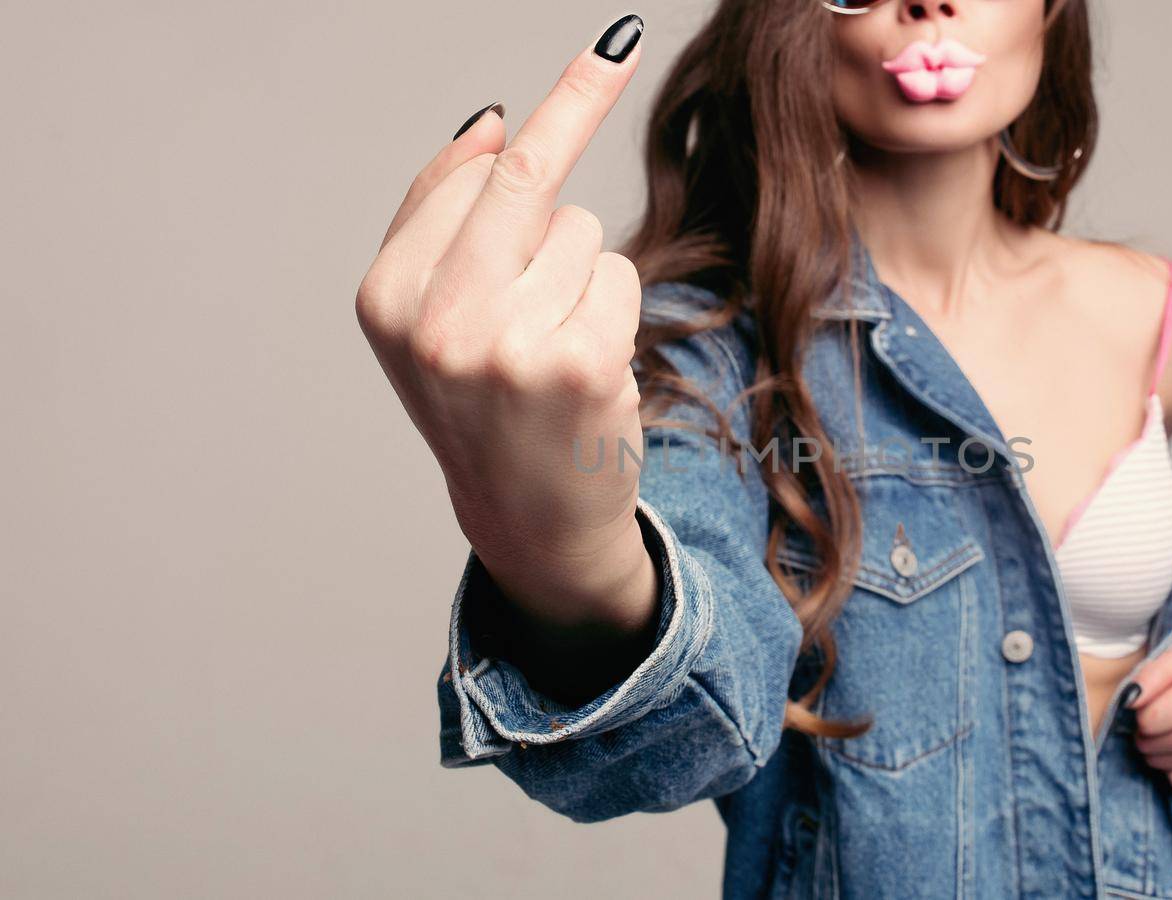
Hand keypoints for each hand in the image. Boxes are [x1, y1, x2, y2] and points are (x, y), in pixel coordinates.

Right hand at [355, 18, 652, 628]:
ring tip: (552, 343)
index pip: (474, 173)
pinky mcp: (577, 363)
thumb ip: (443, 216)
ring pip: (582, 233)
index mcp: (386, 298)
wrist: (528, 517)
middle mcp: (436, 320)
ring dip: (581, 275)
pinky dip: (613, 311)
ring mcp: (507, 343)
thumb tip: (489, 122)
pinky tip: (586, 367)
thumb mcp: (428, 315)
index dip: (548, 110)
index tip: (606, 47)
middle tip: (614, 44)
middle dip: (578, 100)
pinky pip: (617, 276)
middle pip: (529, 179)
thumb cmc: (483, 404)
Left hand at [1128, 640, 1171, 794]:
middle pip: (1155, 744)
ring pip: (1165, 766)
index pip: (1152, 718)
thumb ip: (1152, 673)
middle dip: (1146, 732)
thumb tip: (1131, 700)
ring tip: (1169, 731)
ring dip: (1157, 751)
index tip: (1148, 701)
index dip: (1141, 711)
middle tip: (1155, 719)